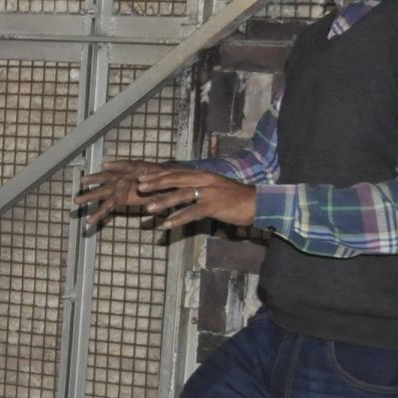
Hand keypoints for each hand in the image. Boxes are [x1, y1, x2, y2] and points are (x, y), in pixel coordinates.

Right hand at [74, 159, 169, 225]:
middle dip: (95, 179)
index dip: (116, 165)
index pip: (125, 165)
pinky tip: (90, 220)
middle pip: (107, 177)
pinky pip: (108, 206)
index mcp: (135, 168)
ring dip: (90, 196)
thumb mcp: (164, 178)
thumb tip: (142, 184)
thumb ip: (154, 183)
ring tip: (77, 200)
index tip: (105, 165)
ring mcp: (120, 187)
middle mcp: (124, 176)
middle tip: (84, 180)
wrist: (166, 184)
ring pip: (103, 191)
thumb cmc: (165, 179)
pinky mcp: (120, 198)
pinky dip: (99, 213)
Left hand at [133, 167, 256, 231]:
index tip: (141, 176)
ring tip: (148, 208)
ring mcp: (210, 192)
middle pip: (175, 180)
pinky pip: (193, 212)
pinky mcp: (215, 206)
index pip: (176, 172)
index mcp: (203, 175)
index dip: (158, 174)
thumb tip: (179, 190)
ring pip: (182, 195)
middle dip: (156, 183)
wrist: (258, 203)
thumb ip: (197, 188)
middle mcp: (204, 180)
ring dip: (163, 202)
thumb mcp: (213, 188)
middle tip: (139, 188)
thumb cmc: (234, 198)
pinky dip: (179, 218)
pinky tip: (167, 225)